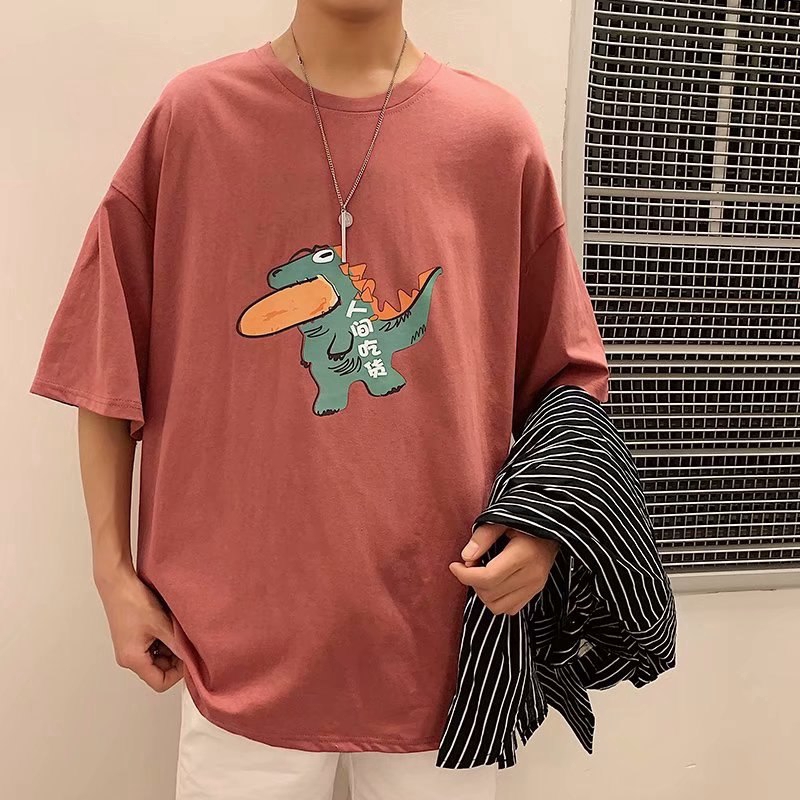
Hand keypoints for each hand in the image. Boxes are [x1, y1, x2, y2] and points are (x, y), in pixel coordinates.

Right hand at [95, 568, 183, 691]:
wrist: (117, 582)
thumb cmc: (134, 601)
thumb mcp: (161, 625)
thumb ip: (177, 644)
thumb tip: (192, 658)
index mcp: (133, 659)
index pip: (160, 683)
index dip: (178, 674)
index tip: (189, 657)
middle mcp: (128, 658)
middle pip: (159, 671)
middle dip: (175, 659)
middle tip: (186, 640)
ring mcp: (129, 648)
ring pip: (157, 658)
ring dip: (170, 647)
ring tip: (176, 629)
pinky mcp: (132, 638)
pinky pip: (152, 647)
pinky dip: (162, 640)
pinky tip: (168, 625)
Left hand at [449, 522, 558, 614]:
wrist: (551, 528)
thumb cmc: (523, 521)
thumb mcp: (502, 520)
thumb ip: (483, 536)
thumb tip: (466, 557)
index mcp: (523, 554)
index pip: (488, 577)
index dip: (465, 575)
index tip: (454, 565)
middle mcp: (532, 575)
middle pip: (490, 593)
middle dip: (472, 581)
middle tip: (471, 564)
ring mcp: (535, 586)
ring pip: (498, 606)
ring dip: (483, 593)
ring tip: (481, 574)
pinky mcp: (536, 592)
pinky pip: (509, 609)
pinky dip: (496, 600)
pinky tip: (494, 583)